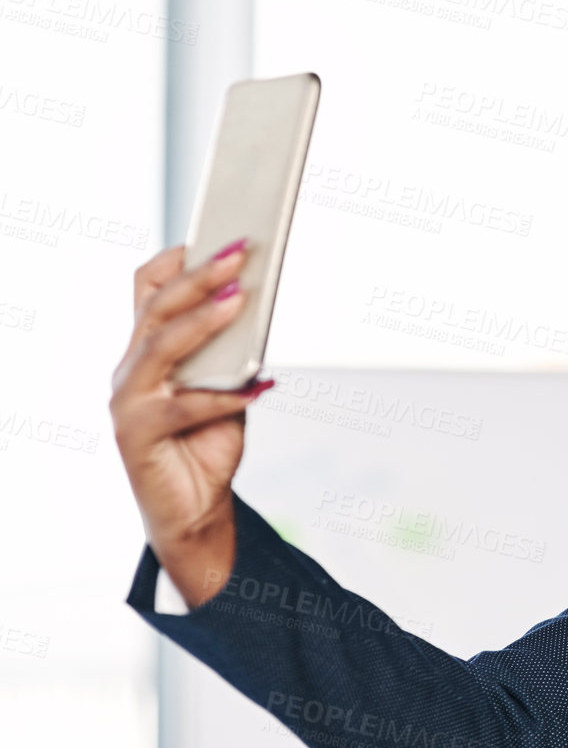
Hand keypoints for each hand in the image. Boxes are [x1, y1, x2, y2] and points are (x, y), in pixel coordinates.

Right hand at [109, 240, 274, 605]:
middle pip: (156, 308)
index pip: (147, 289)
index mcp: (146, 349)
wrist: (194, 512)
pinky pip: (184, 405)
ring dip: (203, 319)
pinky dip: (225, 395)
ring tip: (240, 299)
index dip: (176, 259)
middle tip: (238, 252)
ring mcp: (128, 400)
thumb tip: (259, 307)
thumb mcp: (225, 386)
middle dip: (199, 276)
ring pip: (160, 346)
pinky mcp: (137, 434)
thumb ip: (233, 352)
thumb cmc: (207, 443)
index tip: (215, 235)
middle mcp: (130, 368)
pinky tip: (259, 386)